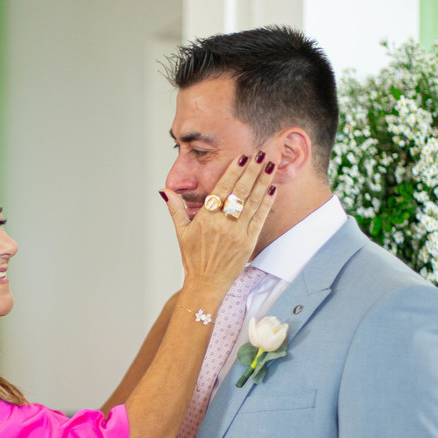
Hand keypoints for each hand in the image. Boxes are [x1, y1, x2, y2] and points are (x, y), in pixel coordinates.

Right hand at [161, 153, 277, 295]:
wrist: (206, 283)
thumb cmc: (193, 258)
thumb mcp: (181, 232)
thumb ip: (176, 209)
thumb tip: (165, 191)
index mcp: (206, 218)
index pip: (222, 188)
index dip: (233, 171)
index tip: (242, 157)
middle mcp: (223, 223)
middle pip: (240, 191)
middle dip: (252, 170)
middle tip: (262, 153)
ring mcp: (237, 233)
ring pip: (253, 201)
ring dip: (263, 181)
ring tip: (271, 164)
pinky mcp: (249, 242)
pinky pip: (260, 218)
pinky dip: (267, 202)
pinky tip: (272, 188)